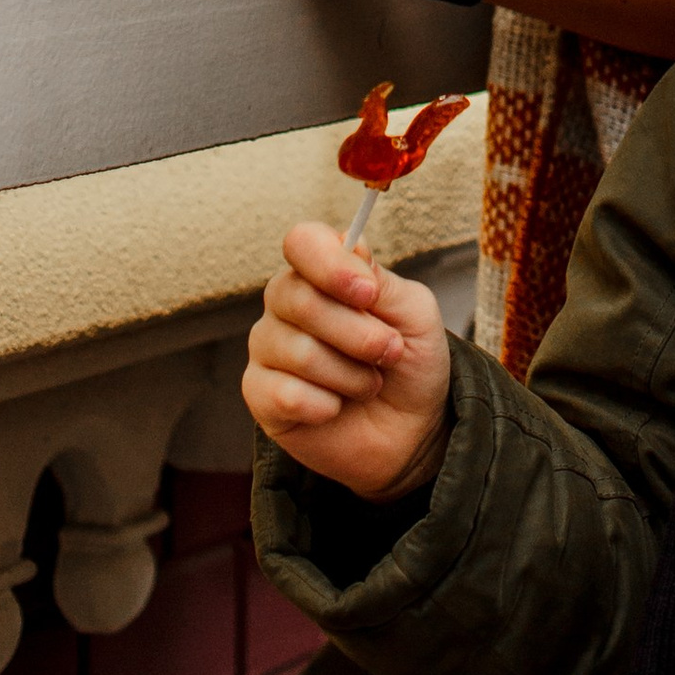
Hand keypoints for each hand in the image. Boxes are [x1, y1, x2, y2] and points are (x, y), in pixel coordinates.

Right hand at [245, 220, 452, 496]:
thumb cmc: (409, 362)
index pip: (303, 242)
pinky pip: (282, 394)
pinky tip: (336, 408)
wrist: (410, 431)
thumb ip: (382, 280)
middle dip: (356, 334)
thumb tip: (351, 245)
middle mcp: (287, 301)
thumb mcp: (414, 314)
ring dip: (349, 374)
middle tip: (389, 351)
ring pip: (297, 350)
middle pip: (299, 299)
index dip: (332, 266)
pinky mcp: (260, 394)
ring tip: (370, 383)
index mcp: (322, 270)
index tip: (369, 293)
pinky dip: (323, 405)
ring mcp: (269, 346)